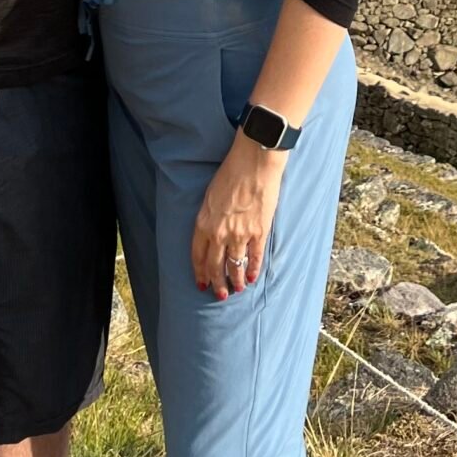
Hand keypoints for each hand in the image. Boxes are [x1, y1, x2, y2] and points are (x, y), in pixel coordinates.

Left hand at [192, 136, 283, 297]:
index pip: (197, 256)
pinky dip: (252, 270)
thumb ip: (209, 218)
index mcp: (203, 223)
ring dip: (234, 281)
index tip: (202, 282)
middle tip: (219, 294)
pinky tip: (251, 278)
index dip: (200, 272)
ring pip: (234, 266)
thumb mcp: (210, 196)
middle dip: (216, 283)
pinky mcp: (258, 232)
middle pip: (215, 266)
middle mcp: (219, 233)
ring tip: (236, 290)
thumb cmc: (231, 173)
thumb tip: (213, 233)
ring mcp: (239, 234)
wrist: (254, 162)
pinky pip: (254, 257)